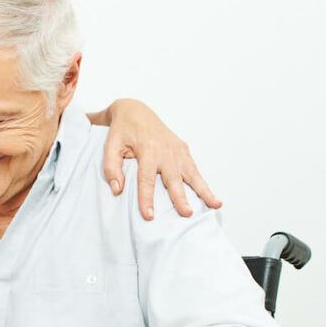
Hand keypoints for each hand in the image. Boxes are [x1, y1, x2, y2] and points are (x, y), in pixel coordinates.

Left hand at [99, 99, 221, 219]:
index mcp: (146, 149)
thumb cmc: (122, 131)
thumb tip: (117, 189)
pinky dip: (204, 183)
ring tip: (215, 205)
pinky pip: (194, 169)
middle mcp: (165, 150)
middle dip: (180, 197)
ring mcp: (177, 150)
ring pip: (192, 173)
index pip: (146, 178)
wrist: (136, 111)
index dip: (147, 198)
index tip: (149, 215)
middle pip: (173, 178)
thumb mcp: (110, 145)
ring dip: (204, 190)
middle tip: (186, 213)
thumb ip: (111, 167)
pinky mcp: (183, 150)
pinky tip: (212, 197)